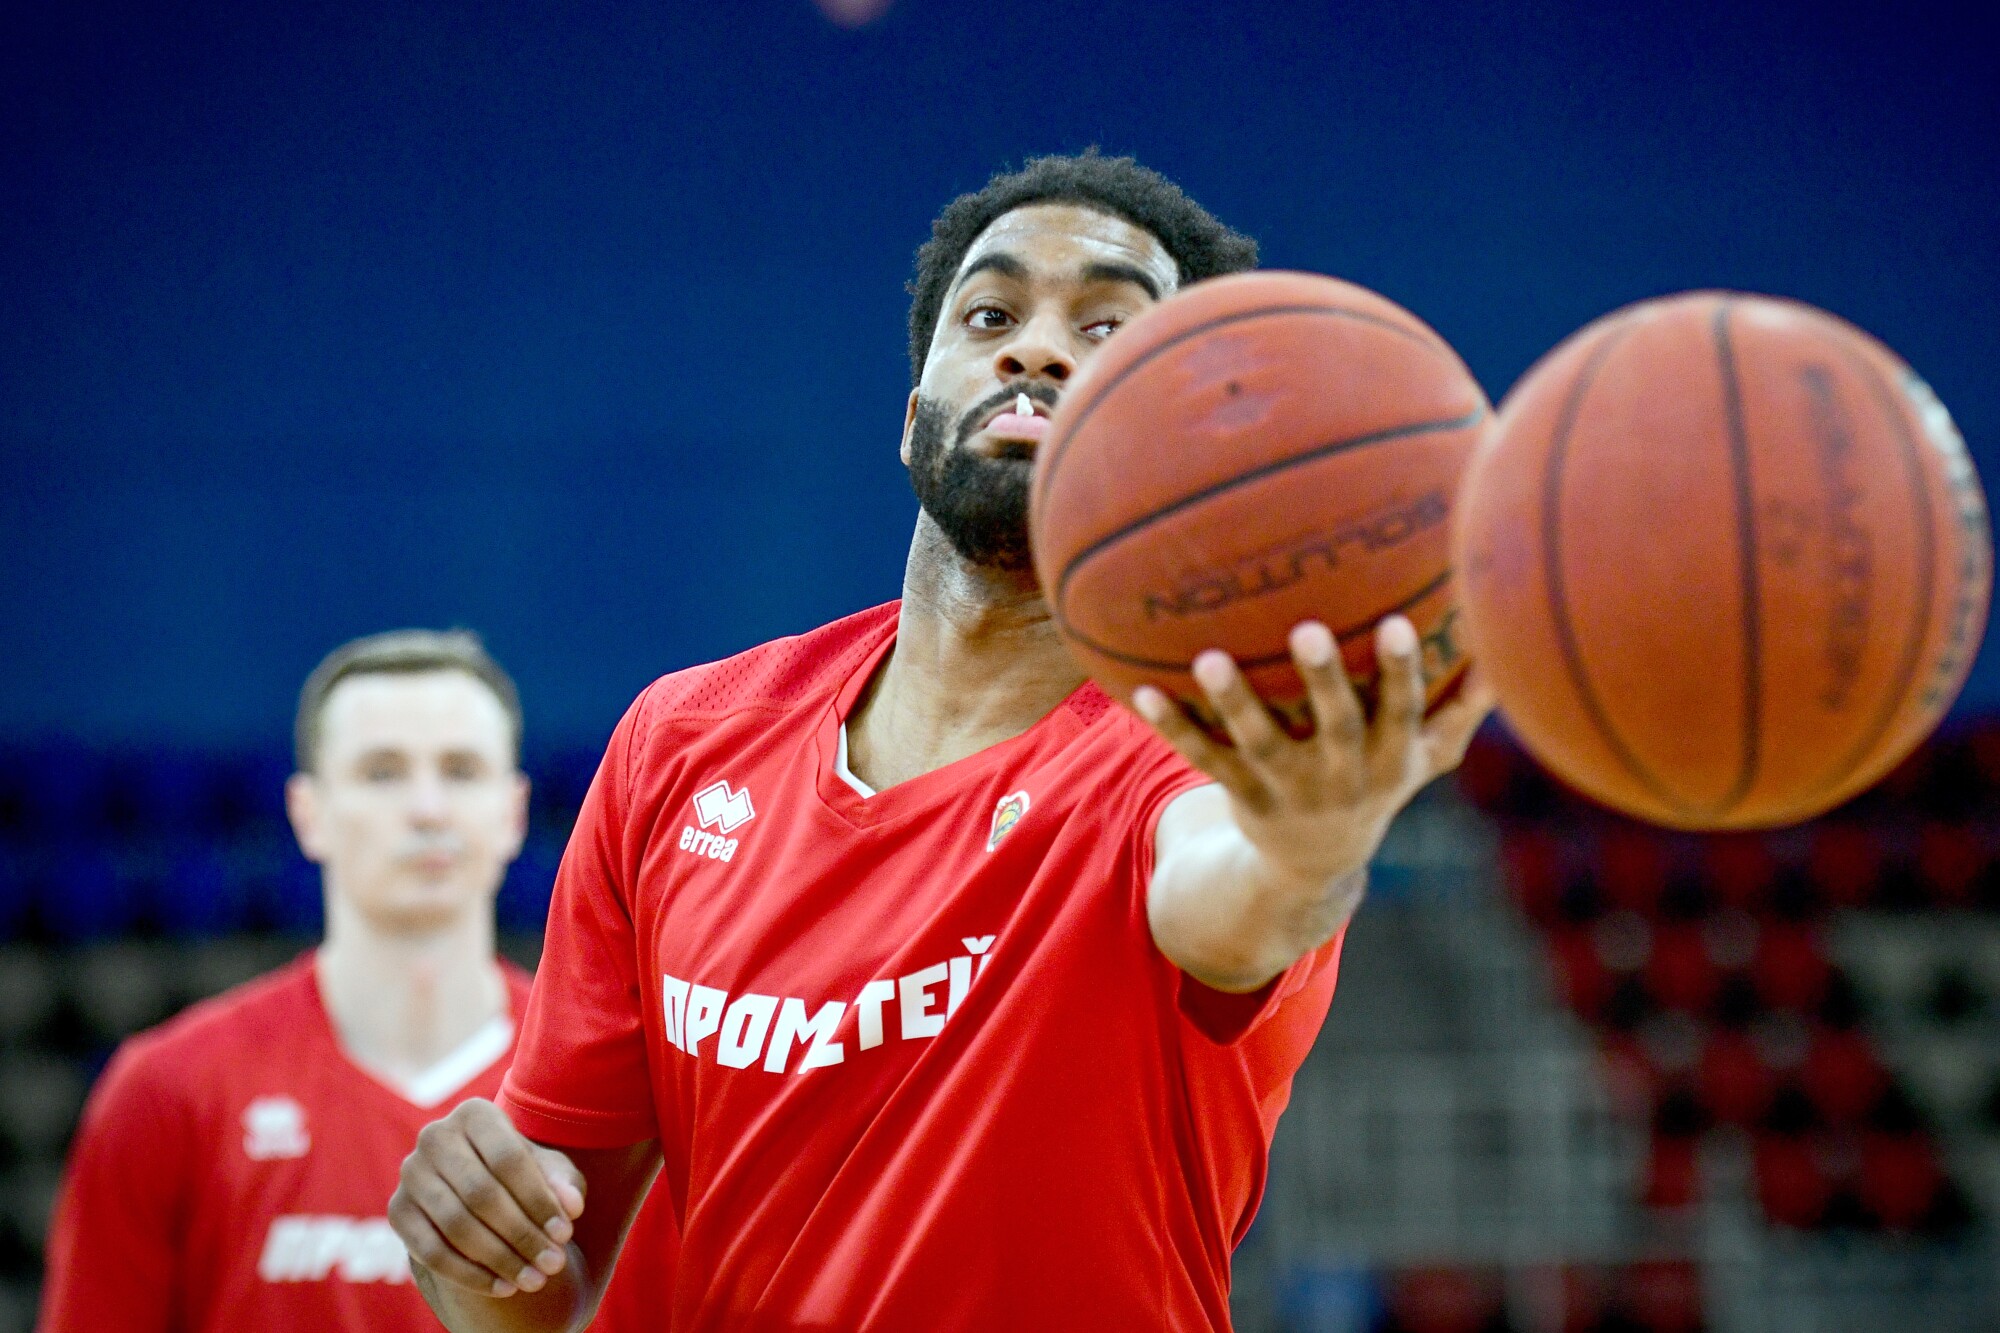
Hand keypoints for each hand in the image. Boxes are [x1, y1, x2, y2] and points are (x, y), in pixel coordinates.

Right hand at [389, 1098, 585, 1298]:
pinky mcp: (398, 1210)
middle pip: (481, 1193)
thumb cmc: (521, 1174)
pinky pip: (430, 1251)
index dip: (538, 1199)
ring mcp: (410, 1173)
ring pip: (456, 1224)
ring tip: (533, 1280)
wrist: (477, 1186)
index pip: (508, 1159)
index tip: (565, 1234)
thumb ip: (563, 1183)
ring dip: (498, 1258)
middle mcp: (435, 1136)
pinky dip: (469, 1275)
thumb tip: (571, 1207)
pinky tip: (502, 1287)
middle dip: (522, 1234)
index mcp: (475, 1114)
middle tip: (552, 1265)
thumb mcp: (548, 1171)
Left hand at [1134, 615, 1493, 889]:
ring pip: (1257, 743)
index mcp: (1388, 758)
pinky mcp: (1240, 793)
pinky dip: (1174, 727)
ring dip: (1233, 702)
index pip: (1401, 713)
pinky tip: (1141, 691)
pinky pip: (1203, 758)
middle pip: (1333, 725)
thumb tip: (1508, 645)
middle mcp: (1339, 776)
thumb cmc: (1376, 782)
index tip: (1397, 622)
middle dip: (1322, 679)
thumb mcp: (1425, 756)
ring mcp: (1286, 788)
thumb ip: (1462, 704)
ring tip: (1210, 659)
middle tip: (1306, 628)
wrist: (1314, 867)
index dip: (1400, 672)